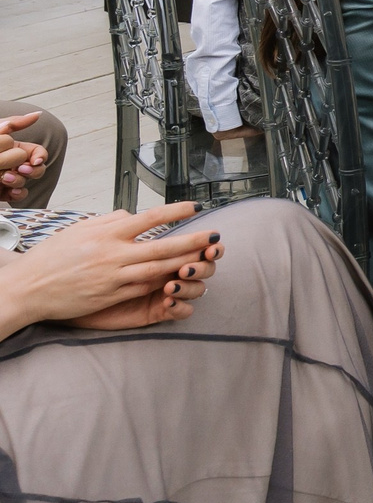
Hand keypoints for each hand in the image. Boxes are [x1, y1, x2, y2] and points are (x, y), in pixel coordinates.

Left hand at [0, 112, 48, 205]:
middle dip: (31, 170)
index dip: (39, 156)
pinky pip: (19, 195)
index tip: (34, 161)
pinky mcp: (2, 192)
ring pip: (26, 181)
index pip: (36, 152)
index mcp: (11, 148)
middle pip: (36, 167)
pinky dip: (18, 193)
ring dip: (19, 180)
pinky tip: (11, 191)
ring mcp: (6, 178)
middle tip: (19, 169)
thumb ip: (13, 124)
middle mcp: (11, 163)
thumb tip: (37, 114)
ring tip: (4, 178)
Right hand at [0, 203, 223, 334]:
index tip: (195, 207)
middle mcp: (112, 254)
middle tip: (215, 234)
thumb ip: (108, 221)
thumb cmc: (51, 257)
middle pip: (161, 246)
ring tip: (205, 255)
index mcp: (106, 234)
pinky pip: (142, 288)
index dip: (175, 211)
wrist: (27, 289)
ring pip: (157, 269)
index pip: (148, 218)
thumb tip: (131, 214)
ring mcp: (112, 277)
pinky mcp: (110, 296)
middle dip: (193, 240)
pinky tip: (178, 276)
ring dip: (184, 262)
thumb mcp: (78, 230)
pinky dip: (162, 282)